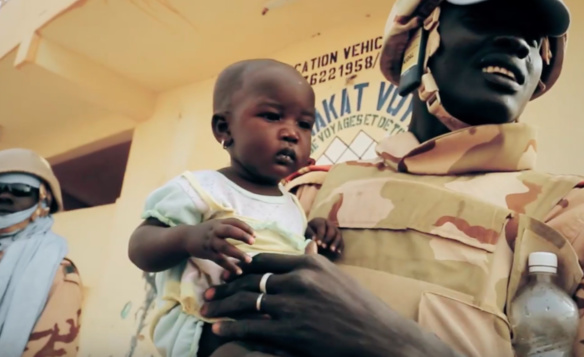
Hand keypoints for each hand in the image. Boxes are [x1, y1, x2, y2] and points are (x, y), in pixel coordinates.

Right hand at [183, 218, 254, 274]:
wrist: (185, 238)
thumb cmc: (205, 231)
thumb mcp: (216, 224)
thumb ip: (229, 226)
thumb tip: (248, 231)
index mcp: (219, 223)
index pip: (234, 221)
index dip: (245, 227)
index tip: (254, 234)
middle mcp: (215, 231)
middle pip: (229, 231)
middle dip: (242, 235)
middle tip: (252, 242)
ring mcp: (210, 242)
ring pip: (224, 247)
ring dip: (238, 253)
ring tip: (249, 260)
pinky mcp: (207, 253)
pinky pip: (219, 260)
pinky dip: (229, 266)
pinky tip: (238, 271)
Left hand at [201, 253, 455, 356]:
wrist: (378, 337)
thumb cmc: (361, 308)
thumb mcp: (338, 277)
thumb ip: (315, 263)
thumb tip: (306, 247)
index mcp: (309, 263)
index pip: (265, 260)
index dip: (242, 267)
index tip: (228, 272)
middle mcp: (299, 280)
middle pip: (250, 280)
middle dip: (225, 286)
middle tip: (208, 290)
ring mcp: (293, 306)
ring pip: (246, 302)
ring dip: (221, 305)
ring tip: (205, 307)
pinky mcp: (290, 332)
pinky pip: (251, 327)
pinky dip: (231, 327)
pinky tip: (218, 328)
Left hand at [305, 218, 342, 254]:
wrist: (313, 232)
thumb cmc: (309, 231)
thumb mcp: (307, 230)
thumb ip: (310, 234)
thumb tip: (314, 240)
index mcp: (320, 221)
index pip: (322, 227)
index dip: (320, 235)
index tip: (318, 243)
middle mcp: (329, 224)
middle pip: (332, 231)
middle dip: (328, 239)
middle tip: (324, 247)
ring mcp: (335, 230)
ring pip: (338, 235)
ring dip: (335, 243)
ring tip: (332, 250)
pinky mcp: (338, 236)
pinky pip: (341, 241)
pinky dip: (340, 246)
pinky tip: (338, 252)